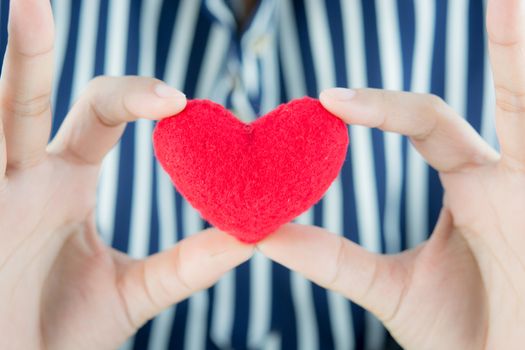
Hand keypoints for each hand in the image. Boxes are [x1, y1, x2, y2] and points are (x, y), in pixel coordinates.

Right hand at [0, 1, 252, 348]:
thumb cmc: (64, 335)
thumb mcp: (135, 293)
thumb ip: (188, 264)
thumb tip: (252, 236)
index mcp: (65, 181)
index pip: (101, 115)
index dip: (137, 98)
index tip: (178, 102)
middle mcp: (24, 177)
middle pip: (28, 96)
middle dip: (33, 50)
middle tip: (37, 0)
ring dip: (7, 68)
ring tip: (25, 6)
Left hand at [259, 0, 524, 347]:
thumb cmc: (463, 336)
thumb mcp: (387, 288)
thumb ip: (331, 258)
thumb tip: (261, 232)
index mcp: (468, 186)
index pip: (424, 122)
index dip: (378, 107)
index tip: (326, 99)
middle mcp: (500, 177)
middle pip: (489, 94)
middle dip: (498, 39)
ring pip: (524, 99)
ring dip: (520, 48)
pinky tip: (519, 22)